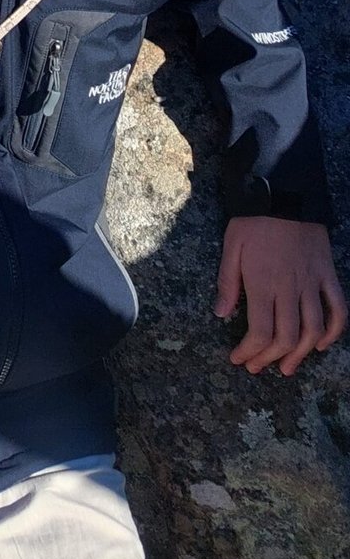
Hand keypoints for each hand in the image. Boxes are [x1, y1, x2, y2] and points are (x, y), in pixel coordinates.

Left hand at [215, 216, 347, 375]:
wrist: (284, 191)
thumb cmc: (253, 219)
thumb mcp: (231, 246)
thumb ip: (227, 282)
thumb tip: (221, 314)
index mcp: (262, 282)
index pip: (260, 331)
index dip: (250, 352)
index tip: (239, 360)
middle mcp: (290, 288)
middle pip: (287, 337)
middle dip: (270, 358)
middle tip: (258, 367)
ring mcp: (312, 282)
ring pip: (314, 329)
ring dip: (302, 354)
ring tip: (287, 367)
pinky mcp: (328, 274)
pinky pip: (339, 308)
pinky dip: (334, 331)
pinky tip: (322, 344)